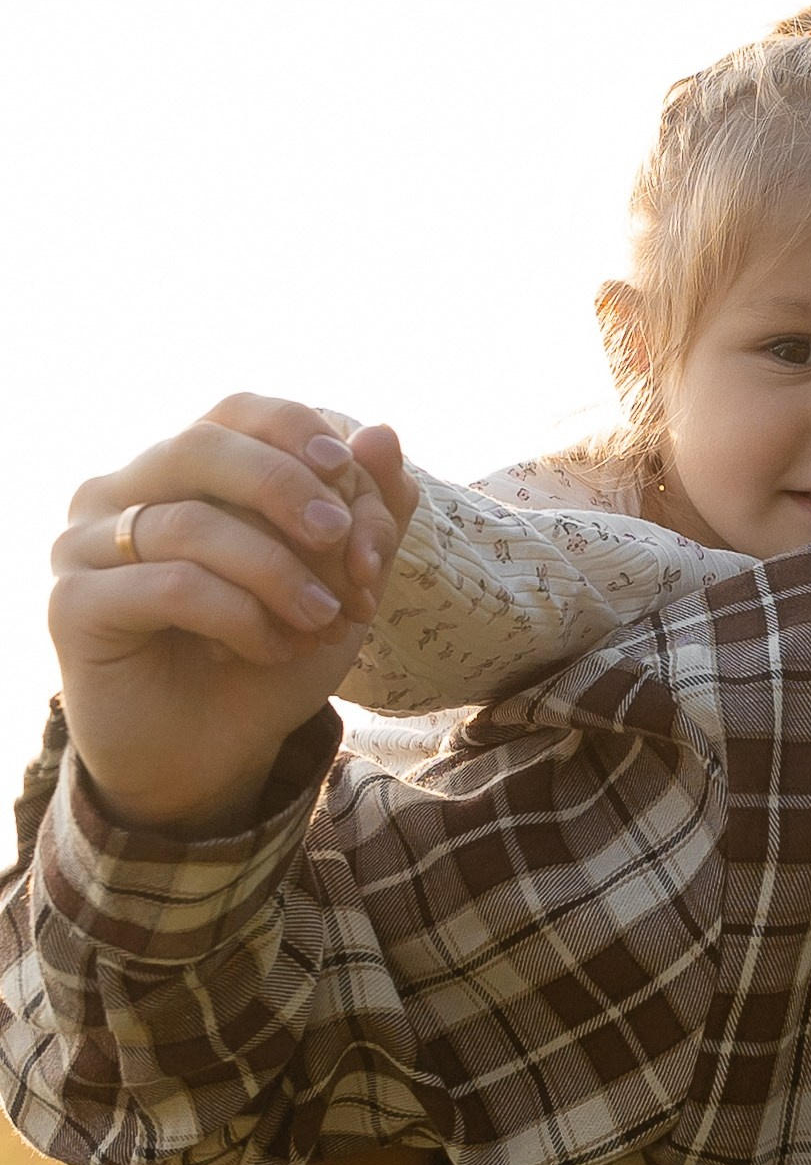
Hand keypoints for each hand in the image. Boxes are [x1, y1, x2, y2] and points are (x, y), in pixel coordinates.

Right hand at [49, 399, 419, 834]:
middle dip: (287, 490)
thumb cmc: (271, 656)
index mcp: (181, 469)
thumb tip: (384, 432)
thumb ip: (368, 512)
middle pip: (203, 446)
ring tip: (325, 619)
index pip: (236, 410)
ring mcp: (85, 543)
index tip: (350, 479)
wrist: (216, 753)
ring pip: (189, 520)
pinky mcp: (72, 604)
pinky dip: (238, 616)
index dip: (300, 435)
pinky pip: (169, 586)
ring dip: (276, 571)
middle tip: (342, 542)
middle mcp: (121, 491)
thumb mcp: (339, 585)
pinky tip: (271, 649)